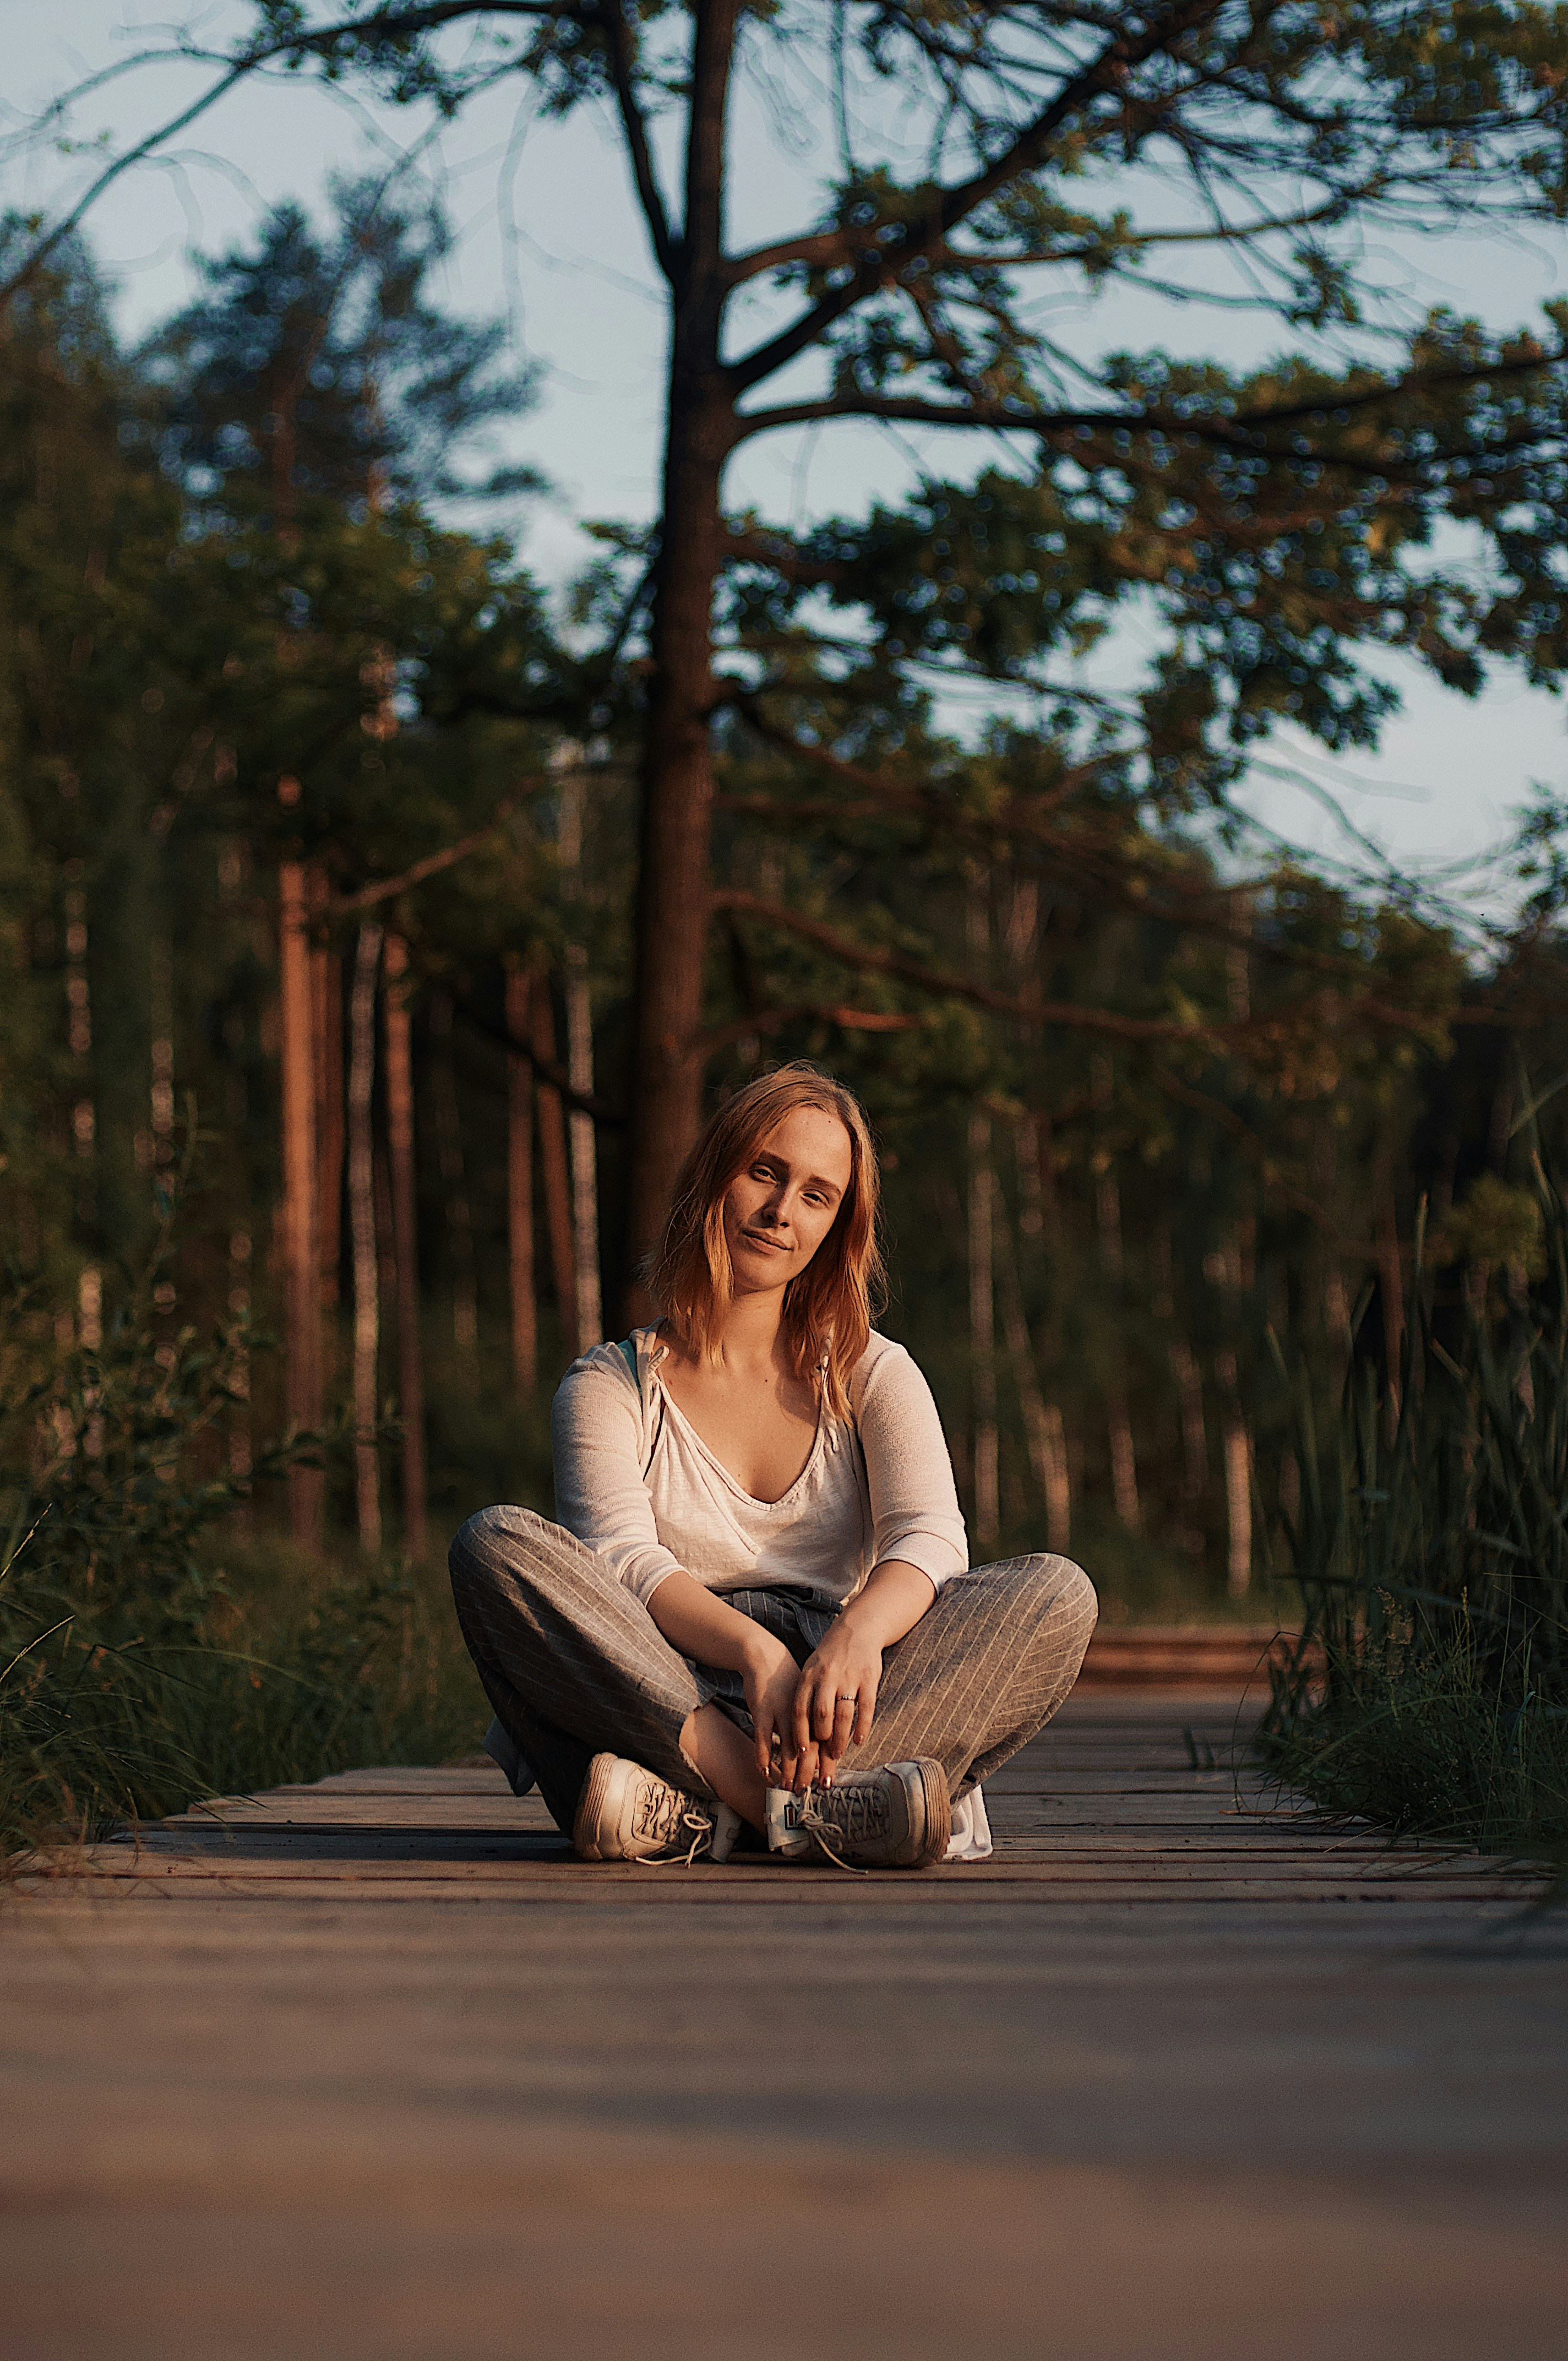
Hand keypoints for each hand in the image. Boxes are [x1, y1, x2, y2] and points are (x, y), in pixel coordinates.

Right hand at [742, 1632, 818, 1791]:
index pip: (824, 1742)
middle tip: (807, 1792)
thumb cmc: (787, 1683)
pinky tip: (766, 1772)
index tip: (826, 1783)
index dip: (825, 1764)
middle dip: (808, 1773)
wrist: (767, 1657)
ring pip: (789, 1746)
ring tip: (789, 1788)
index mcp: (816, 1711)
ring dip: (789, 1770)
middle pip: (809, 1748)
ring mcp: (782, 1713)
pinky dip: (765, 1756)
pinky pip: (764, 1739)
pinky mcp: (763, 1710)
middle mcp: (802, 1713)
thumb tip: (815, 1754)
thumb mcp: (805, 1701)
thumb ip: (812, 1725)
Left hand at [792, 1618, 882, 1786]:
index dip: (800, 1733)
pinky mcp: (869, 1678)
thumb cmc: (831, 1656)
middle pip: (821, 1715)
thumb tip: (800, 1730)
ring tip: (838, 1754)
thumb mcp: (811, 1670)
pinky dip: (863, 1727)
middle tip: (823, 1758)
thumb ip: (806, 1696)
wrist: (857, 1628)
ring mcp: (849, 1677)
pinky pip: (866, 1708)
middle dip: (822, 1740)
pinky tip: (860, 1741)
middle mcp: (827, 1677)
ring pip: (843, 1715)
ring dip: (841, 1738)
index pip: (800, 1709)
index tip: (801, 1753)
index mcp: (809, 1676)